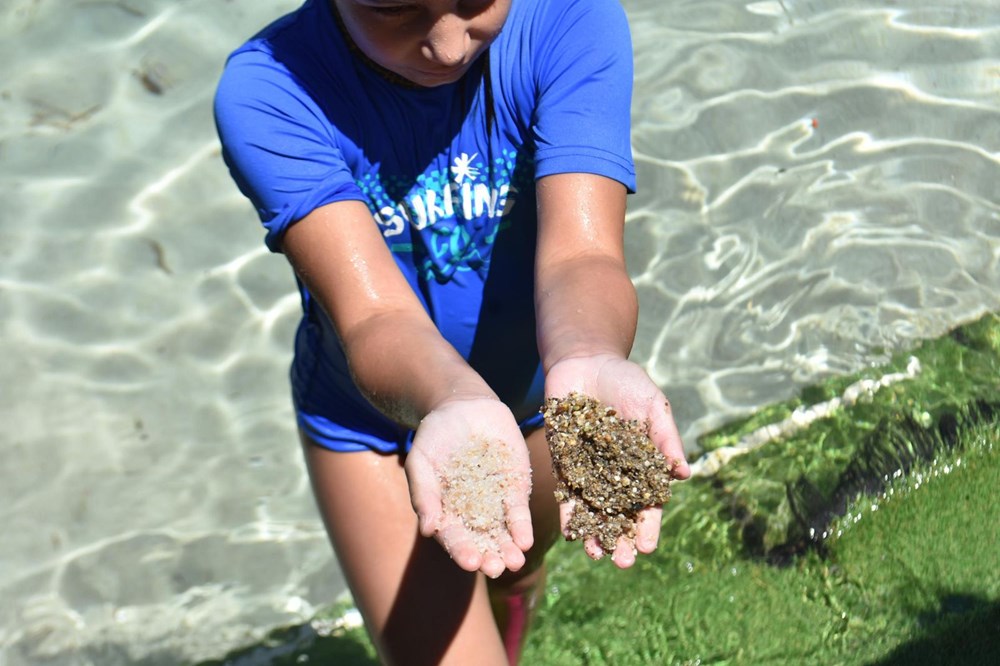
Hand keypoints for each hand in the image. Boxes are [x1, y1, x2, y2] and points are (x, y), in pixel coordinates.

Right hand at [405, 397, 533, 577]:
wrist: (462, 407)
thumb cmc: (434, 438)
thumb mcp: (421, 462)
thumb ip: (424, 494)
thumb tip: (427, 530)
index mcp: (447, 514)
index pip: (455, 538)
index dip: (462, 550)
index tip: (469, 562)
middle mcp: (473, 515)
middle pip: (483, 542)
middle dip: (490, 557)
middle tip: (495, 568)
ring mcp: (496, 502)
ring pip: (504, 532)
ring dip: (510, 548)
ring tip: (515, 561)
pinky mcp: (515, 486)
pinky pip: (519, 510)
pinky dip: (522, 525)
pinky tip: (525, 540)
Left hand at [545, 354, 689, 567]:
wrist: (586, 362)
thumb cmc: (626, 381)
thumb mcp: (652, 406)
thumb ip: (665, 438)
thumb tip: (683, 474)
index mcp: (643, 465)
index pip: (648, 504)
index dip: (648, 526)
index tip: (648, 546)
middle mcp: (616, 475)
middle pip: (620, 515)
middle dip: (622, 539)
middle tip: (623, 563)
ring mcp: (589, 471)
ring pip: (593, 511)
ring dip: (595, 534)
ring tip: (595, 555)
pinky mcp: (565, 462)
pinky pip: (567, 492)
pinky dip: (569, 512)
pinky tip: (570, 532)